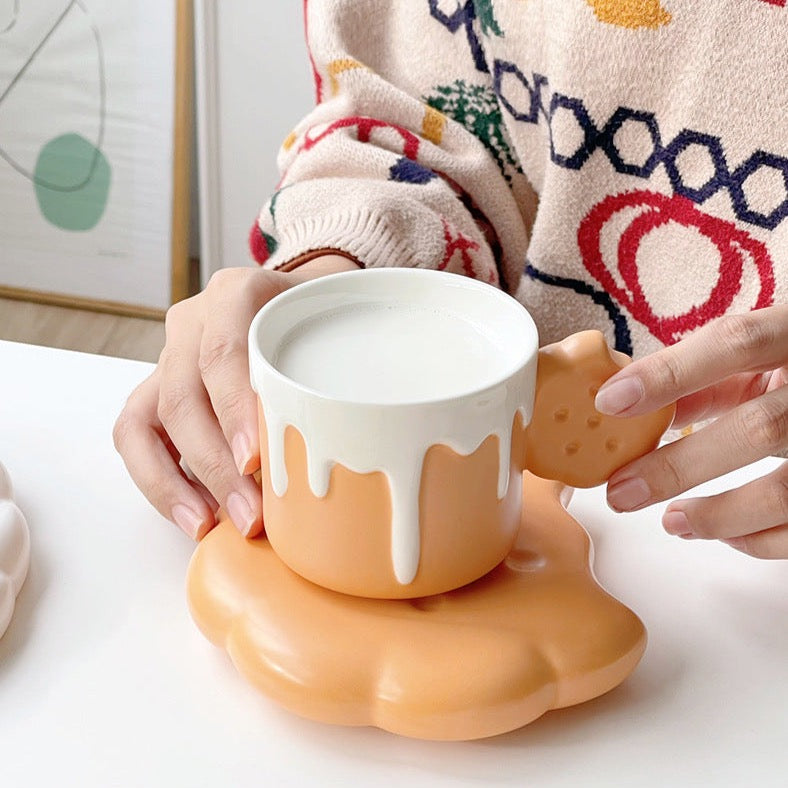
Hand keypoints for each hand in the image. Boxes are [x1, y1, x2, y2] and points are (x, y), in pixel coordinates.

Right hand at [113, 255, 358, 539]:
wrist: (293, 306)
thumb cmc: (316, 324)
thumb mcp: (332, 329)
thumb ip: (330, 369)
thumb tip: (348, 450)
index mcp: (236, 294)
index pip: (222, 351)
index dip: (233, 408)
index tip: (254, 460)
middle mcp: (193, 322)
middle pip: (184, 394)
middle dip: (215, 465)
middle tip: (250, 515)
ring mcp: (168, 356)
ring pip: (147, 418)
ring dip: (179, 482)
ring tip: (211, 526)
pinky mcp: (154, 390)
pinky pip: (135, 437)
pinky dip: (160, 482)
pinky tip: (194, 516)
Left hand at [594, 305, 787, 558]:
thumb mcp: (764, 353)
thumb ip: (705, 377)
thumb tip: (630, 406)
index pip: (737, 343)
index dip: (670, 373)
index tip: (609, 402)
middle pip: (758, 428)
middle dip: (678, 466)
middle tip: (620, 491)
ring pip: (786, 491)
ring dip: (719, 515)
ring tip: (671, 522)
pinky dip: (759, 539)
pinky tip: (725, 535)